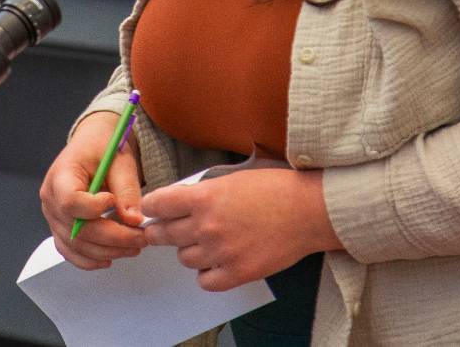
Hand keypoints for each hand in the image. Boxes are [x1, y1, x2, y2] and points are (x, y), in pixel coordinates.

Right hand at [39, 111, 146, 269]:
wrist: (92, 146)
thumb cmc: (102, 148)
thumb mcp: (119, 161)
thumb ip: (126, 190)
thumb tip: (133, 221)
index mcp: (60, 176)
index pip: (70, 202)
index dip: (94, 208)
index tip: (114, 201)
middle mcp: (50, 200)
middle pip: (77, 230)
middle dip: (113, 238)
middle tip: (141, 237)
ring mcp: (53, 217)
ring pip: (77, 245)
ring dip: (108, 251)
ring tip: (134, 245)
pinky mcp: (60, 228)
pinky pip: (71, 251)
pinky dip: (90, 259)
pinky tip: (110, 257)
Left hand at [140, 167, 341, 290]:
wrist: (308, 211)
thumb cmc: (274, 188)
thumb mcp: (230, 179)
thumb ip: (200, 192)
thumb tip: (176, 202)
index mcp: (203, 197)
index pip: (156, 204)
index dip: (151, 207)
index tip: (152, 209)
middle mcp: (207, 225)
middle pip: (163, 235)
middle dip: (160, 231)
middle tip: (163, 230)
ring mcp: (221, 252)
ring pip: (184, 258)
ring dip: (189, 250)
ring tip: (205, 242)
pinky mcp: (238, 273)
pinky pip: (205, 281)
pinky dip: (207, 273)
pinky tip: (217, 261)